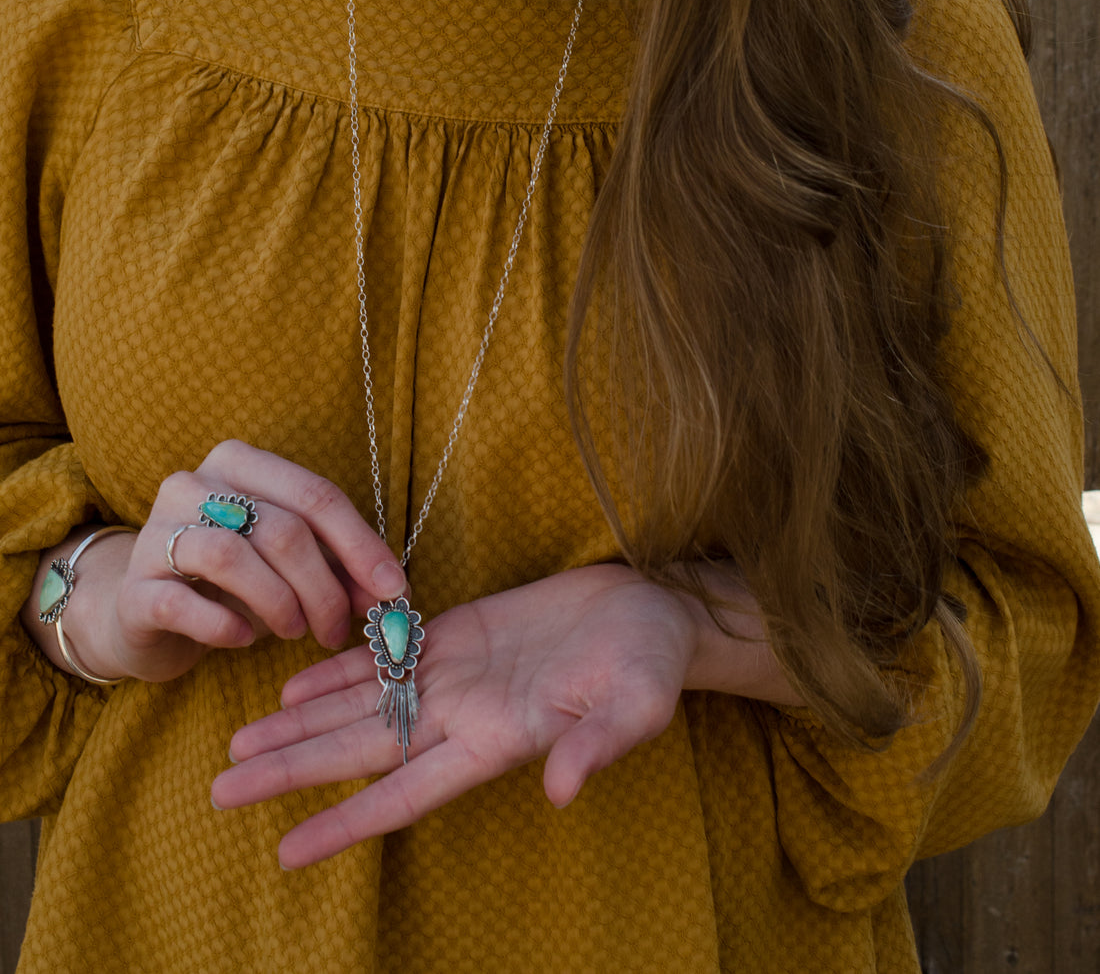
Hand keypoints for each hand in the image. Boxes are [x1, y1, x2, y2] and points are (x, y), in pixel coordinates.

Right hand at [60, 440, 405, 683]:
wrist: (145, 612)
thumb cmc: (232, 580)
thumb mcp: (287, 562)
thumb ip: (335, 566)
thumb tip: (391, 592)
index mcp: (239, 463)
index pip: (315, 495)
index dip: (360, 544)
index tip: (393, 589)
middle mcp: (192, 484)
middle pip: (280, 528)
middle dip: (323, 586)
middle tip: (338, 629)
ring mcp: (155, 532)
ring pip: (232, 557)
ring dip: (279, 603)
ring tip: (295, 631)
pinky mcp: (134, 588)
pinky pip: (184, 602)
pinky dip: (224, 625)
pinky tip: (243, 639)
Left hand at [211, 563, 706, 868]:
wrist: (655, 610)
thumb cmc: (653, 663)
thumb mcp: (637, 705)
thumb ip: (598, 746)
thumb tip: (562, 792)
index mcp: (497, 740)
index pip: (405, 793)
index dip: (345, 823)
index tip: (285, 851)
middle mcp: (462, 716)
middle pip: (360, 751)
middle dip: (292, 770)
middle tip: (220, 789)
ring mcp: (456, 676)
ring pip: (361, 706)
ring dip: (300, 723)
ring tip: (239, 743)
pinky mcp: (460, 634)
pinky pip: (386, 657)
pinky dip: (339, 670)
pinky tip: (294, 681)